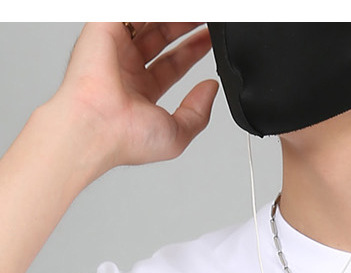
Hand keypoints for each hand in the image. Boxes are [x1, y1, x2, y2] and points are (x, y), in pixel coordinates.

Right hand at [49, 22, 217, 176]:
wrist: (96, 127)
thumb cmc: (126, 138)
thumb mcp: (177, 135)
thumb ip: (197, 113)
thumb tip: (210, 90)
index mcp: (140, 92)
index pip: (172, 64)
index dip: (192, 51)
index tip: (208, 40)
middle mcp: (126, 68)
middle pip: (161, 37)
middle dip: (185, 26)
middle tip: (205, 17)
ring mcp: (115, 47)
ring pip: (148, 20)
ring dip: (172, 16)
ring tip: (196, 11)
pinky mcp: (104, 28)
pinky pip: (133, 10)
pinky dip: (153, 11)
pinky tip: (172, 10)